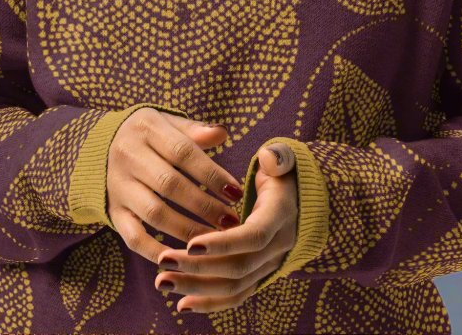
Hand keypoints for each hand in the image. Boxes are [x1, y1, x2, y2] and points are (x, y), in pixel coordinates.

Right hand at [106, 109, 245, 264]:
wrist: (100, 148)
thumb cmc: (148, 136)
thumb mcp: (167, 123)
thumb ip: (194, 131)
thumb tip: (222, 134)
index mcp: (146, 128)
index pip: (183, 152)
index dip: (212, 174)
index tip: (236, 193)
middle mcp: (128, 156)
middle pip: (170, 185)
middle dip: (205, 205)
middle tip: (232, 221)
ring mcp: (118, 186)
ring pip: (155, 213)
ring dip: (188, 229)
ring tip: (216, 240)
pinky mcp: (113, 212)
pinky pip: (133, 237)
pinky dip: (157, 251)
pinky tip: (183, 257)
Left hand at [152, 142, 298, 314]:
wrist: (299, 199)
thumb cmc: (281, 173)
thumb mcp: (282, 159)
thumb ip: (277, 156)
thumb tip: (268, 158)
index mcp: (280, 216)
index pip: (253, 237)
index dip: (223, 243)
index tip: (190, 244)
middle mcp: (278, 247)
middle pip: (238, 267)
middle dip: (199, 268)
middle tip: (163, 262)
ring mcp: (269, 265)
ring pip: (234, 286)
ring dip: (197, 288)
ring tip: (163, 282)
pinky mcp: (259, 276)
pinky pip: (236, 296)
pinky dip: (210, 303)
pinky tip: (181, 304)